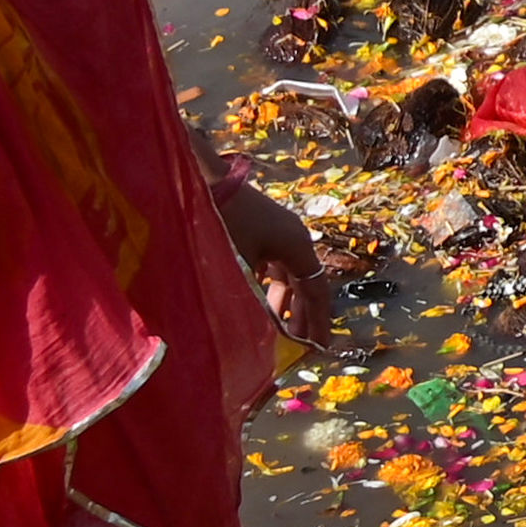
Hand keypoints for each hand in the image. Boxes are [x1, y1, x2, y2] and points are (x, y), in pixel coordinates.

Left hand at [219, 177, 338, 347]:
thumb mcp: (240, 263)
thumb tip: (262, 330)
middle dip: (305, 316)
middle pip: (307, 284)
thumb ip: (253, 296)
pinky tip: (263, 305)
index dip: (320, 320)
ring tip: (281, 331)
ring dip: (287, 304)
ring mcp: (280, 235)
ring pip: (290, 277)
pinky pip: (276, 267)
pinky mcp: (263, 232)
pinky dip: (272, 289)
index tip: (321, 345)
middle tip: (302, 345)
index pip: (317, 290)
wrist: (205, 181)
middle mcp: (295, 240)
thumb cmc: (226, 221)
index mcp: (298, 246)